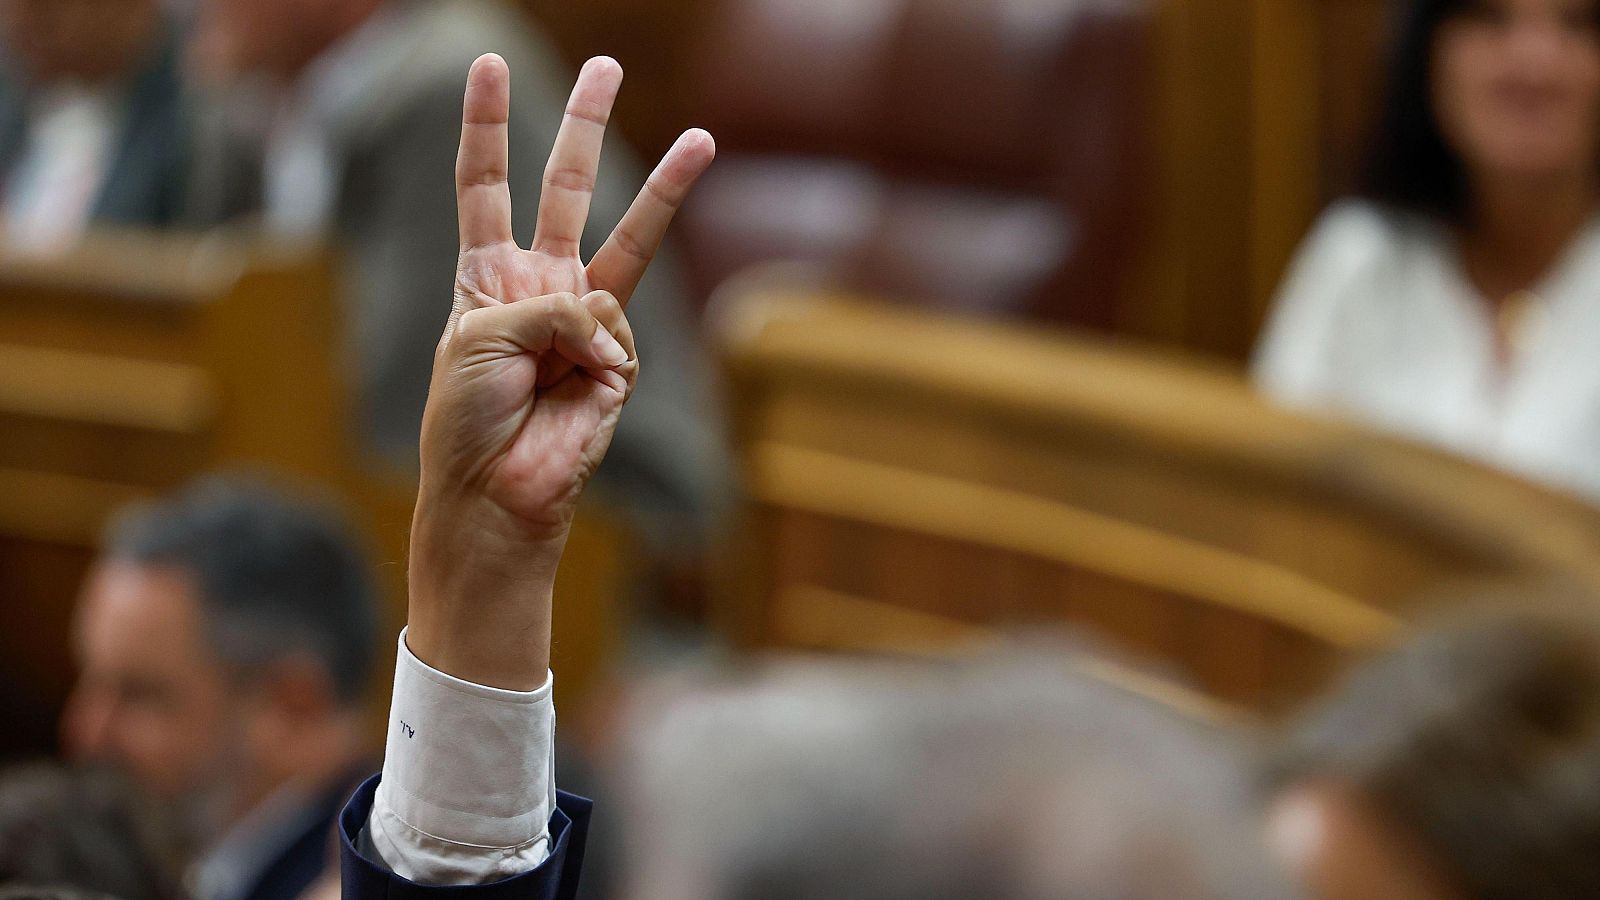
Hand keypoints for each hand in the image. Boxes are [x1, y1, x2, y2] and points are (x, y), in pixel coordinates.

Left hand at [407, 54, 714, 688]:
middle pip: (563, 189)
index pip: (485, 185)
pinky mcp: (617, 361)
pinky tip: (581, 384)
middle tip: (604, 65)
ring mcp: (582, 323)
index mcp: (487, 277)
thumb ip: (547, 303)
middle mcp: (538, 289)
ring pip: (629, 239)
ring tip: (703, 139)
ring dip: (665, 187)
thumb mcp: (480, 337)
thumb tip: (608, 316)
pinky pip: (615, 330)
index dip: (486, 126)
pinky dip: (597, 353)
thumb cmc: (465, 420)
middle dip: (584, 127)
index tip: (485, 64)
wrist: (495, 496)